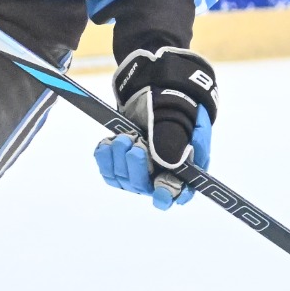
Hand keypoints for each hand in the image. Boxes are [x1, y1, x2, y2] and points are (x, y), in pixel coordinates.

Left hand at [93, 47, 217, 209]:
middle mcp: (160, 176)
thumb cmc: (178, 110)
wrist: (158, 95)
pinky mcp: (120, 164)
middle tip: (136, 143)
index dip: (167, 195)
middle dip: (136, 165)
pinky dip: (104, 157)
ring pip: (123, 179)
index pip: (177, 193)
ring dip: (119, 157)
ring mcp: (139, 172)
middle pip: (144, 186)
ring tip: (124, 137)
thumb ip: (177, 142)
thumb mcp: (183, 122)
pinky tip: (108, 143)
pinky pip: (108, 171)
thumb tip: (169, 163)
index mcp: (184, 170)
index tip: (160, 192)